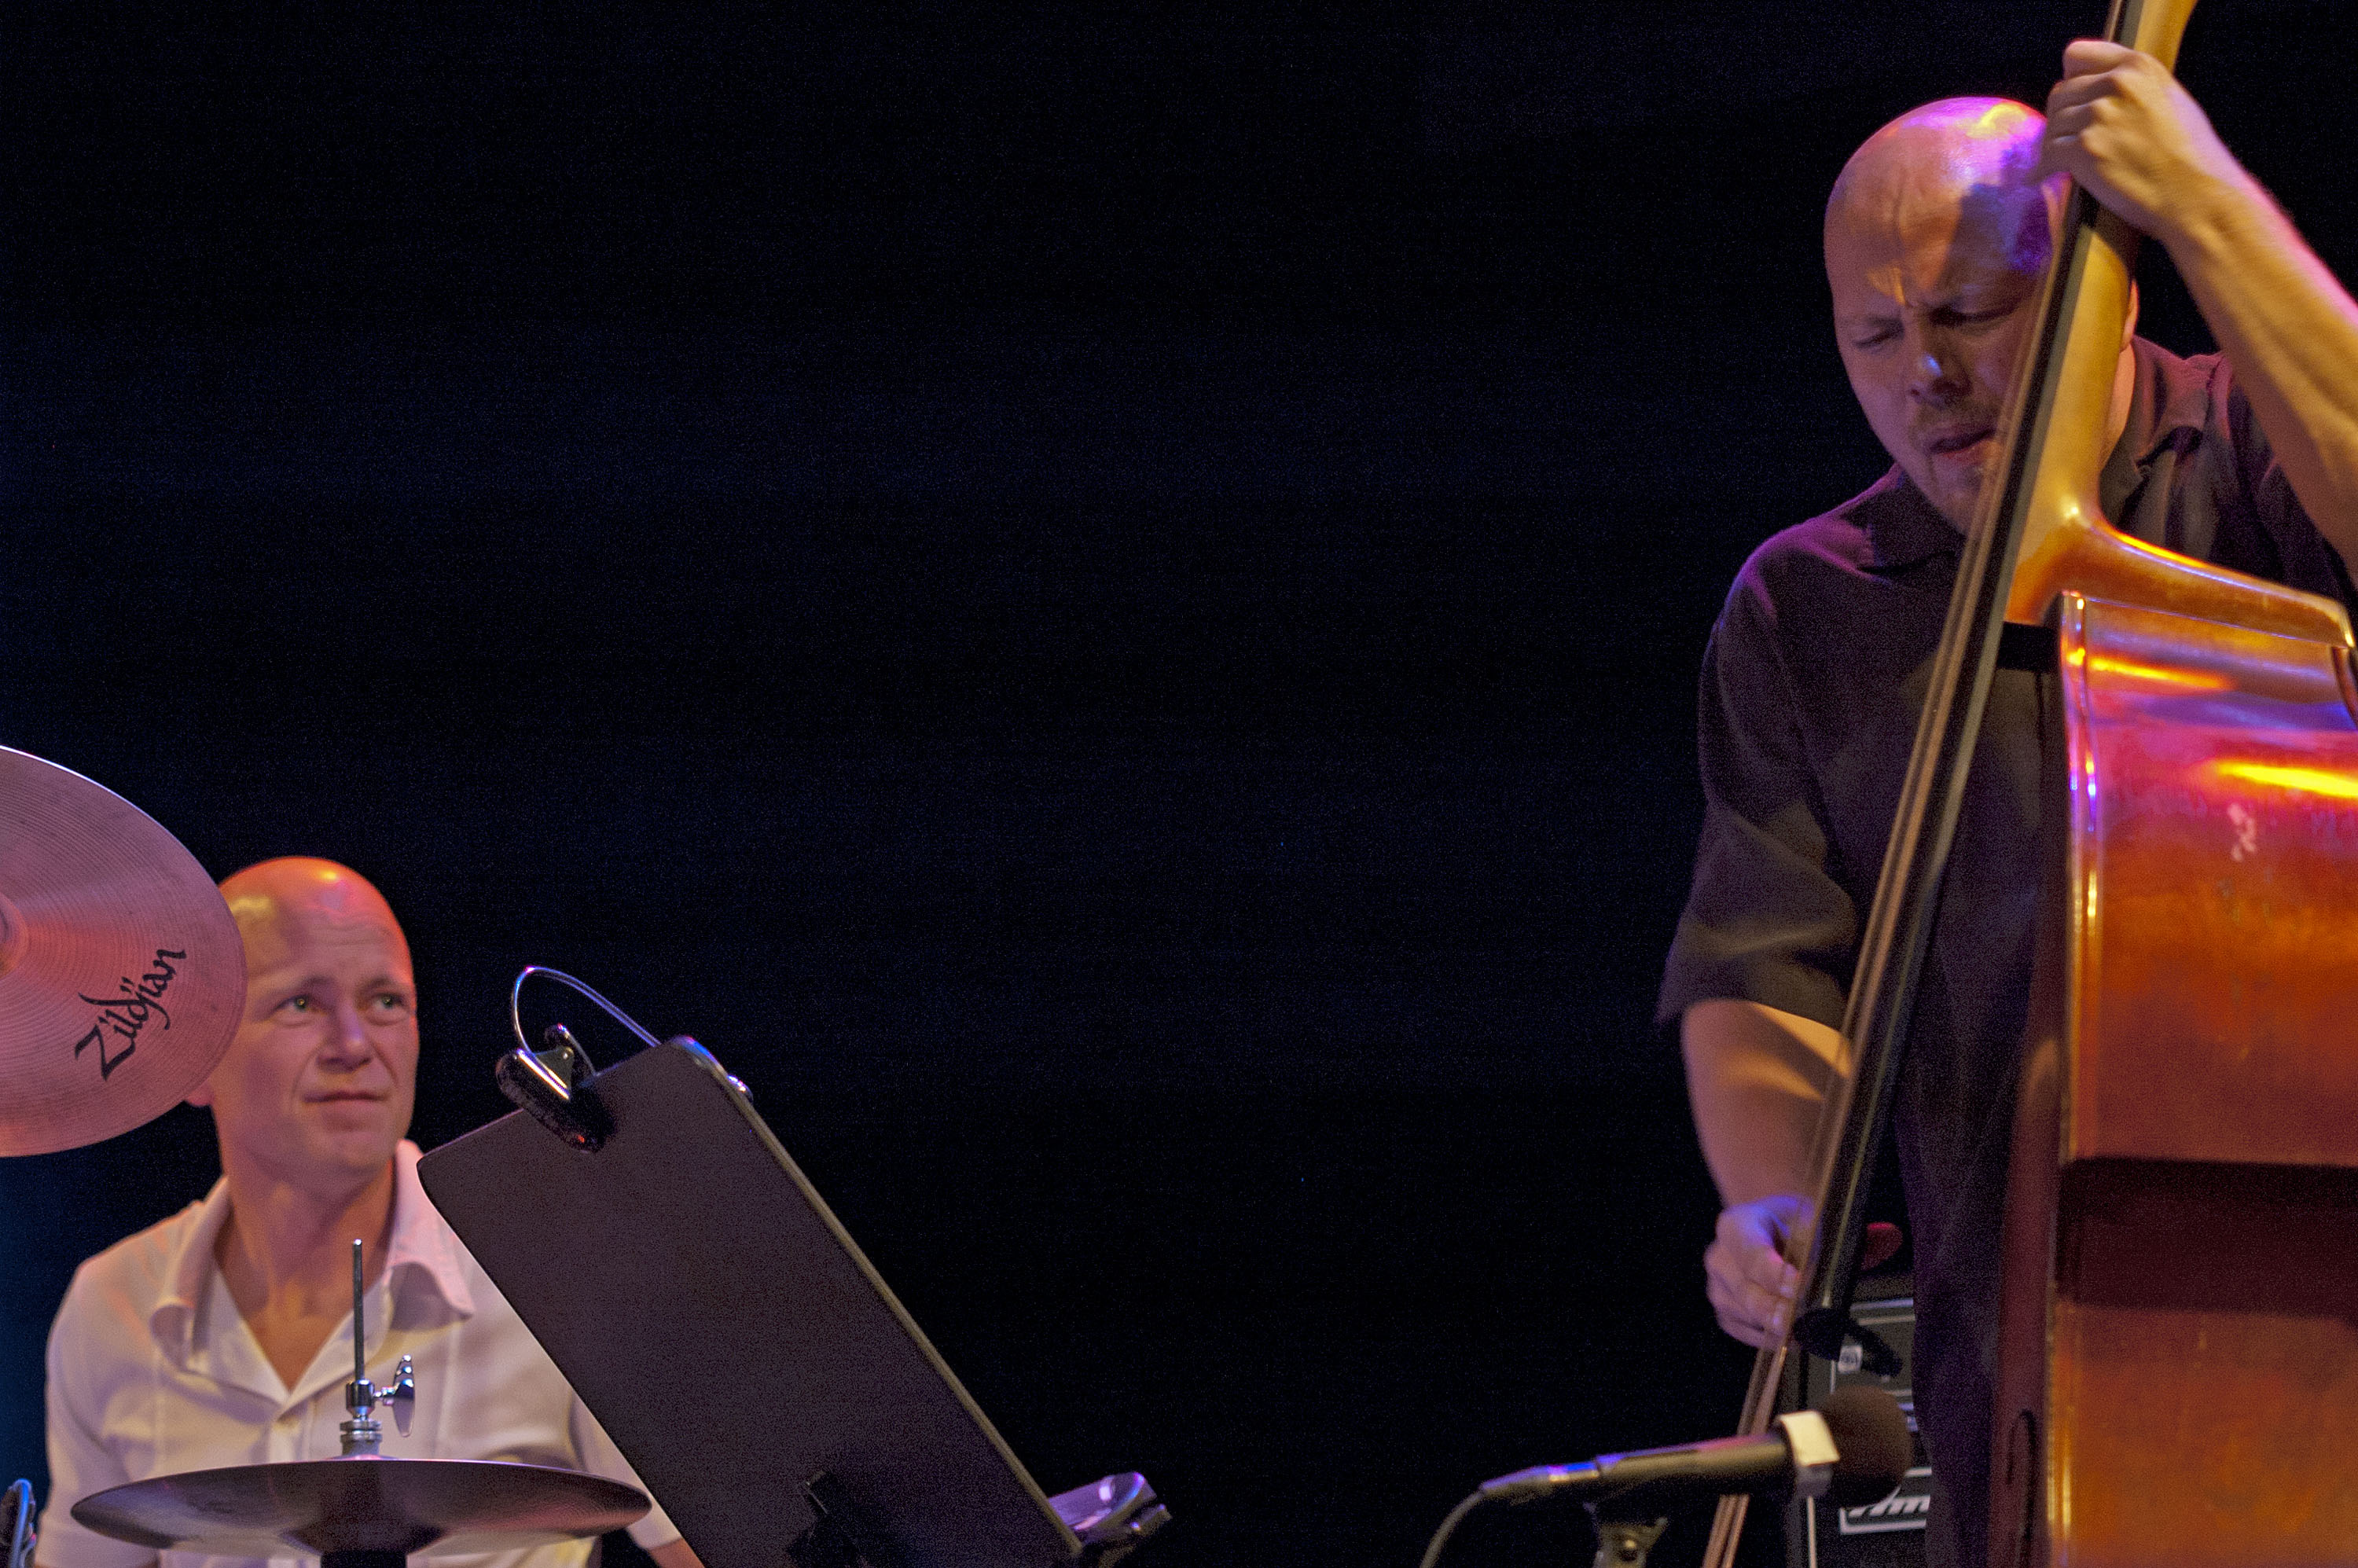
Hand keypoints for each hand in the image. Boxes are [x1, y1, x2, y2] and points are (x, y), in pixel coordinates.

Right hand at [1703, 1194, 1807, 1347]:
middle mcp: (1718, 1257)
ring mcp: (1716, 1286)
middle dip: (1775, 1309)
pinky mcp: (1722, 1311)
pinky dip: (1766, 1338)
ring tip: (1805, 1329)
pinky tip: (1789, 1336)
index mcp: (1734, 1226)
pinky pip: (1743, 1331)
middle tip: (1801, 1322)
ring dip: (1774, 1325)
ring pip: (1744, 1315)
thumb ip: (1806, 1251)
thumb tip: (1807, 1289)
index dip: (1773, 1273)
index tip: (1795, 1288)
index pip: (1751, 1253)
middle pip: (1745, 1290)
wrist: (1774, 1231)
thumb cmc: (1791, 1226)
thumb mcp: (1804, 1224)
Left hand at [2036, 40, 2252, 247]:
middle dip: (2060, 117)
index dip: (2068, 78)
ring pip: (2052, 125)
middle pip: (2060, 93)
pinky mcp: (2085, 149)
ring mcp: (2100, 116)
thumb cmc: (2188, 154)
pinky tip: (2041, 177)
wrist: (2195, 194)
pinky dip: (2043, 168)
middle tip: (2064, 138)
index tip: (2069, 97)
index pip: (2077, 55)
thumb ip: (2132, 87)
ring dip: (2053, 144)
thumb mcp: (2168, 99)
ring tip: (2060, 161)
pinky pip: (2048, 154)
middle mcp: (2117, 84)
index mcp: (2138, 66)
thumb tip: (2093, 91)